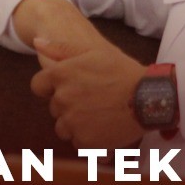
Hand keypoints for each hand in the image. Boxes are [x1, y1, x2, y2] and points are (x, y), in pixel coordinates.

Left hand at [31, 36, 146, 148]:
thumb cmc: (122, 72)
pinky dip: (89, 138)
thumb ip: (61, 49)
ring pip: (64, 127)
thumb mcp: (92, 53)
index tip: (69, 88)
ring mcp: (73, 121)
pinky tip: (104, 127)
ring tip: (99, 115)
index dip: (51, 87)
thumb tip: (36, 42)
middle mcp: (62, 99)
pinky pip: (78, 142)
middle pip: (54, 108)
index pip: (38, 86)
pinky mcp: (85, 141)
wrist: (149, 97)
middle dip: (69, 105)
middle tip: (94, 100)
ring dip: (76, 124)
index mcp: (60, 75)